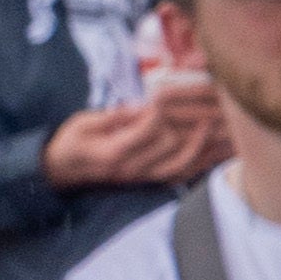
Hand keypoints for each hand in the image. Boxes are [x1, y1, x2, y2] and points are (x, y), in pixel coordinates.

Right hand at [43, 90, 226, 189]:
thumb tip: (145, 107)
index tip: (161, 99)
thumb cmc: (72, 141)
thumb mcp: (84, 122)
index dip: (159, 114)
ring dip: (202, 145)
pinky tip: (215, 150)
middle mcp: (132, 168)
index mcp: (114, 152)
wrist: (64, 170)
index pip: (148, 132)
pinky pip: (181, 174)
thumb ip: (115, 116)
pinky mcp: (149, 180)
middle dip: (186, 125)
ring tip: (216, 126)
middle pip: (171, 147)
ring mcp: (143, 177)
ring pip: (182, 164)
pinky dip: (200, 162)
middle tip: (197, 106)